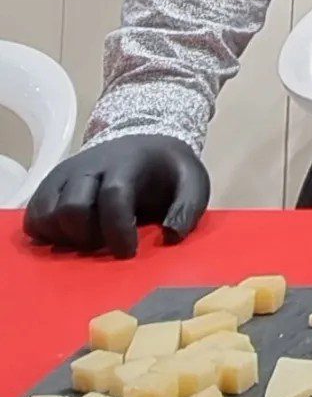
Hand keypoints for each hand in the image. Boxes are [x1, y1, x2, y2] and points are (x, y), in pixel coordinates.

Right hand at [23, 134, 209, 258]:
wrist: (145, 144)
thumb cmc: (167, 170)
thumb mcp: (192, 181)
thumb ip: (188, 207)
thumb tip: (172, 235)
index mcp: (128, 162)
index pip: (114, 195)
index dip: (118, 230)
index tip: (129, 252)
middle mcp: (90, 165)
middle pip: (73, 208)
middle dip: (89, 236)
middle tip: (107, 244)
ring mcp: (66, 174)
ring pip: (47, 214)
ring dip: (67, 237)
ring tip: (91, 239)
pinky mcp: (50, 185)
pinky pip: (34, 216)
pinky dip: (47, 233)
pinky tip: (72, 236)